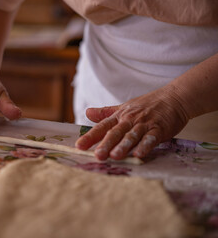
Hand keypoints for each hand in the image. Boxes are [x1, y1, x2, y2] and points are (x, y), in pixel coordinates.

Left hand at [75, 86, 189, 159]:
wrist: (174, 97)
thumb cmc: (147, 105)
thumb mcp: (124, 107)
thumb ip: (105, 112)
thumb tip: (87, 112)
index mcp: (119, 116)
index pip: (102, 126)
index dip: (90, 136)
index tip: (79, 146)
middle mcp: (130, 119)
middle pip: (115, 132)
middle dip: (105, 144)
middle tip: (97, 156)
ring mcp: (144, 124)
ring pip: (132, 135)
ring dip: (123, 146)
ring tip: (114, 156)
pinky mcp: (159, 128)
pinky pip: (151, 138)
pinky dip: (145, 145)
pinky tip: (139, 154)